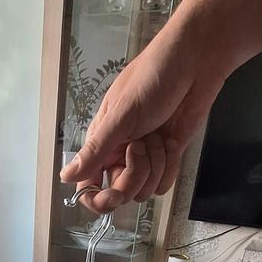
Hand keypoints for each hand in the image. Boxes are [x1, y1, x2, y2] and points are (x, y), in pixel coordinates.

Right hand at [60, 13, 227, 213]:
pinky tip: (172, 141)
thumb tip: (65, 177)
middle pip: (121, 193)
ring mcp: (145, 157)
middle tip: (142, 146)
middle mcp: (120, 154)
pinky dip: (170, 166)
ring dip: (156, 164)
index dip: (98, 198)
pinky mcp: (167, 157)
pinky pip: (164, 183)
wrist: (196, 63)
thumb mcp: (121, 115)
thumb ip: (95, 150)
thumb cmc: (153, 79)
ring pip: (145, 190)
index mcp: (101, 143)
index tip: (113, 196)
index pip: (88, 186)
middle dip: (135, 174)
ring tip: (159, 134)